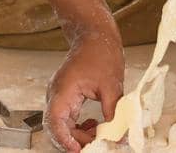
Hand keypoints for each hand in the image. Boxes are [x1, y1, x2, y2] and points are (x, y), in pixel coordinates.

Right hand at [45, 27, 124, 151]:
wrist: (95, 34)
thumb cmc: (101, 53)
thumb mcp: (111, 84)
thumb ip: (114, 110)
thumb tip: (120, 131)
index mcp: (62, 92)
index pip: (55, 123)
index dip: (65, 140)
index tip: (78, 150)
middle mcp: (56, 96)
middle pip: (57, 129)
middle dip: (74, 141)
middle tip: (94, 145)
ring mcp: (59, 97)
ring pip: (62, 126)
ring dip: (78, 134)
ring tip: (98, 134)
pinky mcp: (66, 97)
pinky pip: (68, 119)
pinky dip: (79, 126)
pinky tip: (94, 124)